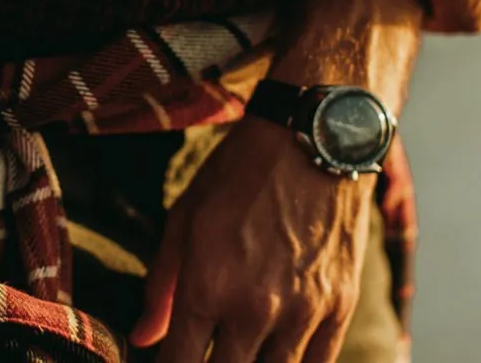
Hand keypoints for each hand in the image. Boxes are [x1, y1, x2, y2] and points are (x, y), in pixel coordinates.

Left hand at [130, 117, 371, 362]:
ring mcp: (302, 313)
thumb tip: (141, 337)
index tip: (165, 361)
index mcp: (207, 284)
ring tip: (238, 348)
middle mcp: (254, 309)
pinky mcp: (340, 309)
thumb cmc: (239, 172)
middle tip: (203, 349)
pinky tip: (275, 353)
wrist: (310, 139)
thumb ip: (162, 283)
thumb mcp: (186, 215)